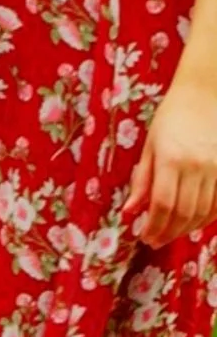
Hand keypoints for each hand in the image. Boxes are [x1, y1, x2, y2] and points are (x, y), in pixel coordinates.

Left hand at [124, 72, 216, 246]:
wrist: (204, 95)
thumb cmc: (171, 118)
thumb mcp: (149, 146)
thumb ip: (142, 181)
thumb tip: (129, 212)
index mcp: (171, 159)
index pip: (162, 204)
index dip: (154, 226)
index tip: (145, 237)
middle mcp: (196, 166)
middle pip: (183, 213)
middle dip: (168, 232)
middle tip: (156, 241)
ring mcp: (216, 168)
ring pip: (203, 212)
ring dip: (186, 229)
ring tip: (171, 234)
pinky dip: (207, 218)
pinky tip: (194, 223)